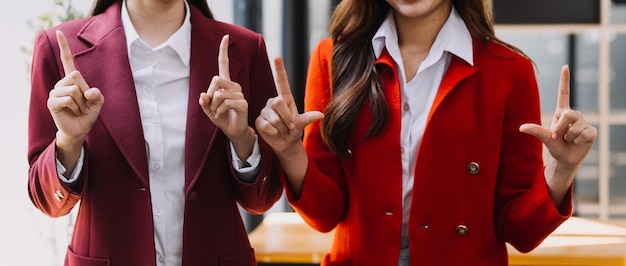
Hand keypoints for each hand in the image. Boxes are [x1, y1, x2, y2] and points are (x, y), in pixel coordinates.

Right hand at [49, 30, 103, 146]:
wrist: (79, 129)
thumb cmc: (88, 114)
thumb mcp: (99, 102)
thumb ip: (98, 95)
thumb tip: (87, 92)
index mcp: (72, 80)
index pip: (67, 60)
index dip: (64, 47)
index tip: (59, 32)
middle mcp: (62, 83)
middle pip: (76, 76)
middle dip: (85, 92)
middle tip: (84, 103)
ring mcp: (55, 92)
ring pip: (74, 90)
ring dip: (81, 102)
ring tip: (78, 109)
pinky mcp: (52, 102)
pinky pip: (68, 99)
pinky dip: (75, 107)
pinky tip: (72, 112)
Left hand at [199, 35, 251, 142]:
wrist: (233, 131)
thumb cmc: (222, 118)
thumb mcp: (208, 110)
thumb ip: (204, 102)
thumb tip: (203, 95)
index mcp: (226, 84)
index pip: (224, 64)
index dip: (224, 50)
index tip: (225, 36)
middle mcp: (234, 86)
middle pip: (216, 79)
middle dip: (210, 94)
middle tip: (212, 105)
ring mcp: (240, 94)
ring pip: (219, 93)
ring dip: (214, 106)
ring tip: (219, 112)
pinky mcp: (243, 103)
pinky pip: (225, 103)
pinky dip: (218, 111)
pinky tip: (222, 116)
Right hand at [256, 57, 323, 154]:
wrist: (285, 143)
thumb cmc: (294, 131)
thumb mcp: (302, 124)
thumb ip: (308, 118)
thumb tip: (320, 115)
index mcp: (286, 98)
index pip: (282, 81)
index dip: (279, 70)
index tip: (277, 57)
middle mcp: (274, 102)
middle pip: (278, 102)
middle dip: (287, 118)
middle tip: (290, 127)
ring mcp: (265, 110)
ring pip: (273, 117)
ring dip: (281, 127)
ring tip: (282, 130)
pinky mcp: (259, 120)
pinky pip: (266, 125)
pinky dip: (274, 132)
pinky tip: (275, 133)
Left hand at [519, 65, 596, 169]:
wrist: (565, 159)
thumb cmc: (554, 146)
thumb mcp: (544, 138)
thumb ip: (536, 131)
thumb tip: (521, 128)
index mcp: (562, 112)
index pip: (564, 93)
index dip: (564, 80)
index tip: (565, 66)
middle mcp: (574, 114)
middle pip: (567, 114)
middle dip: (560, 128)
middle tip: (557, 137)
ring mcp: (584, 122)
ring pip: (575, 127)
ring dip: (569, 137)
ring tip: (569, 140)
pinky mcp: (591, 131)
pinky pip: (584, 134)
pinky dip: (578, 141)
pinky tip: (578, 142)